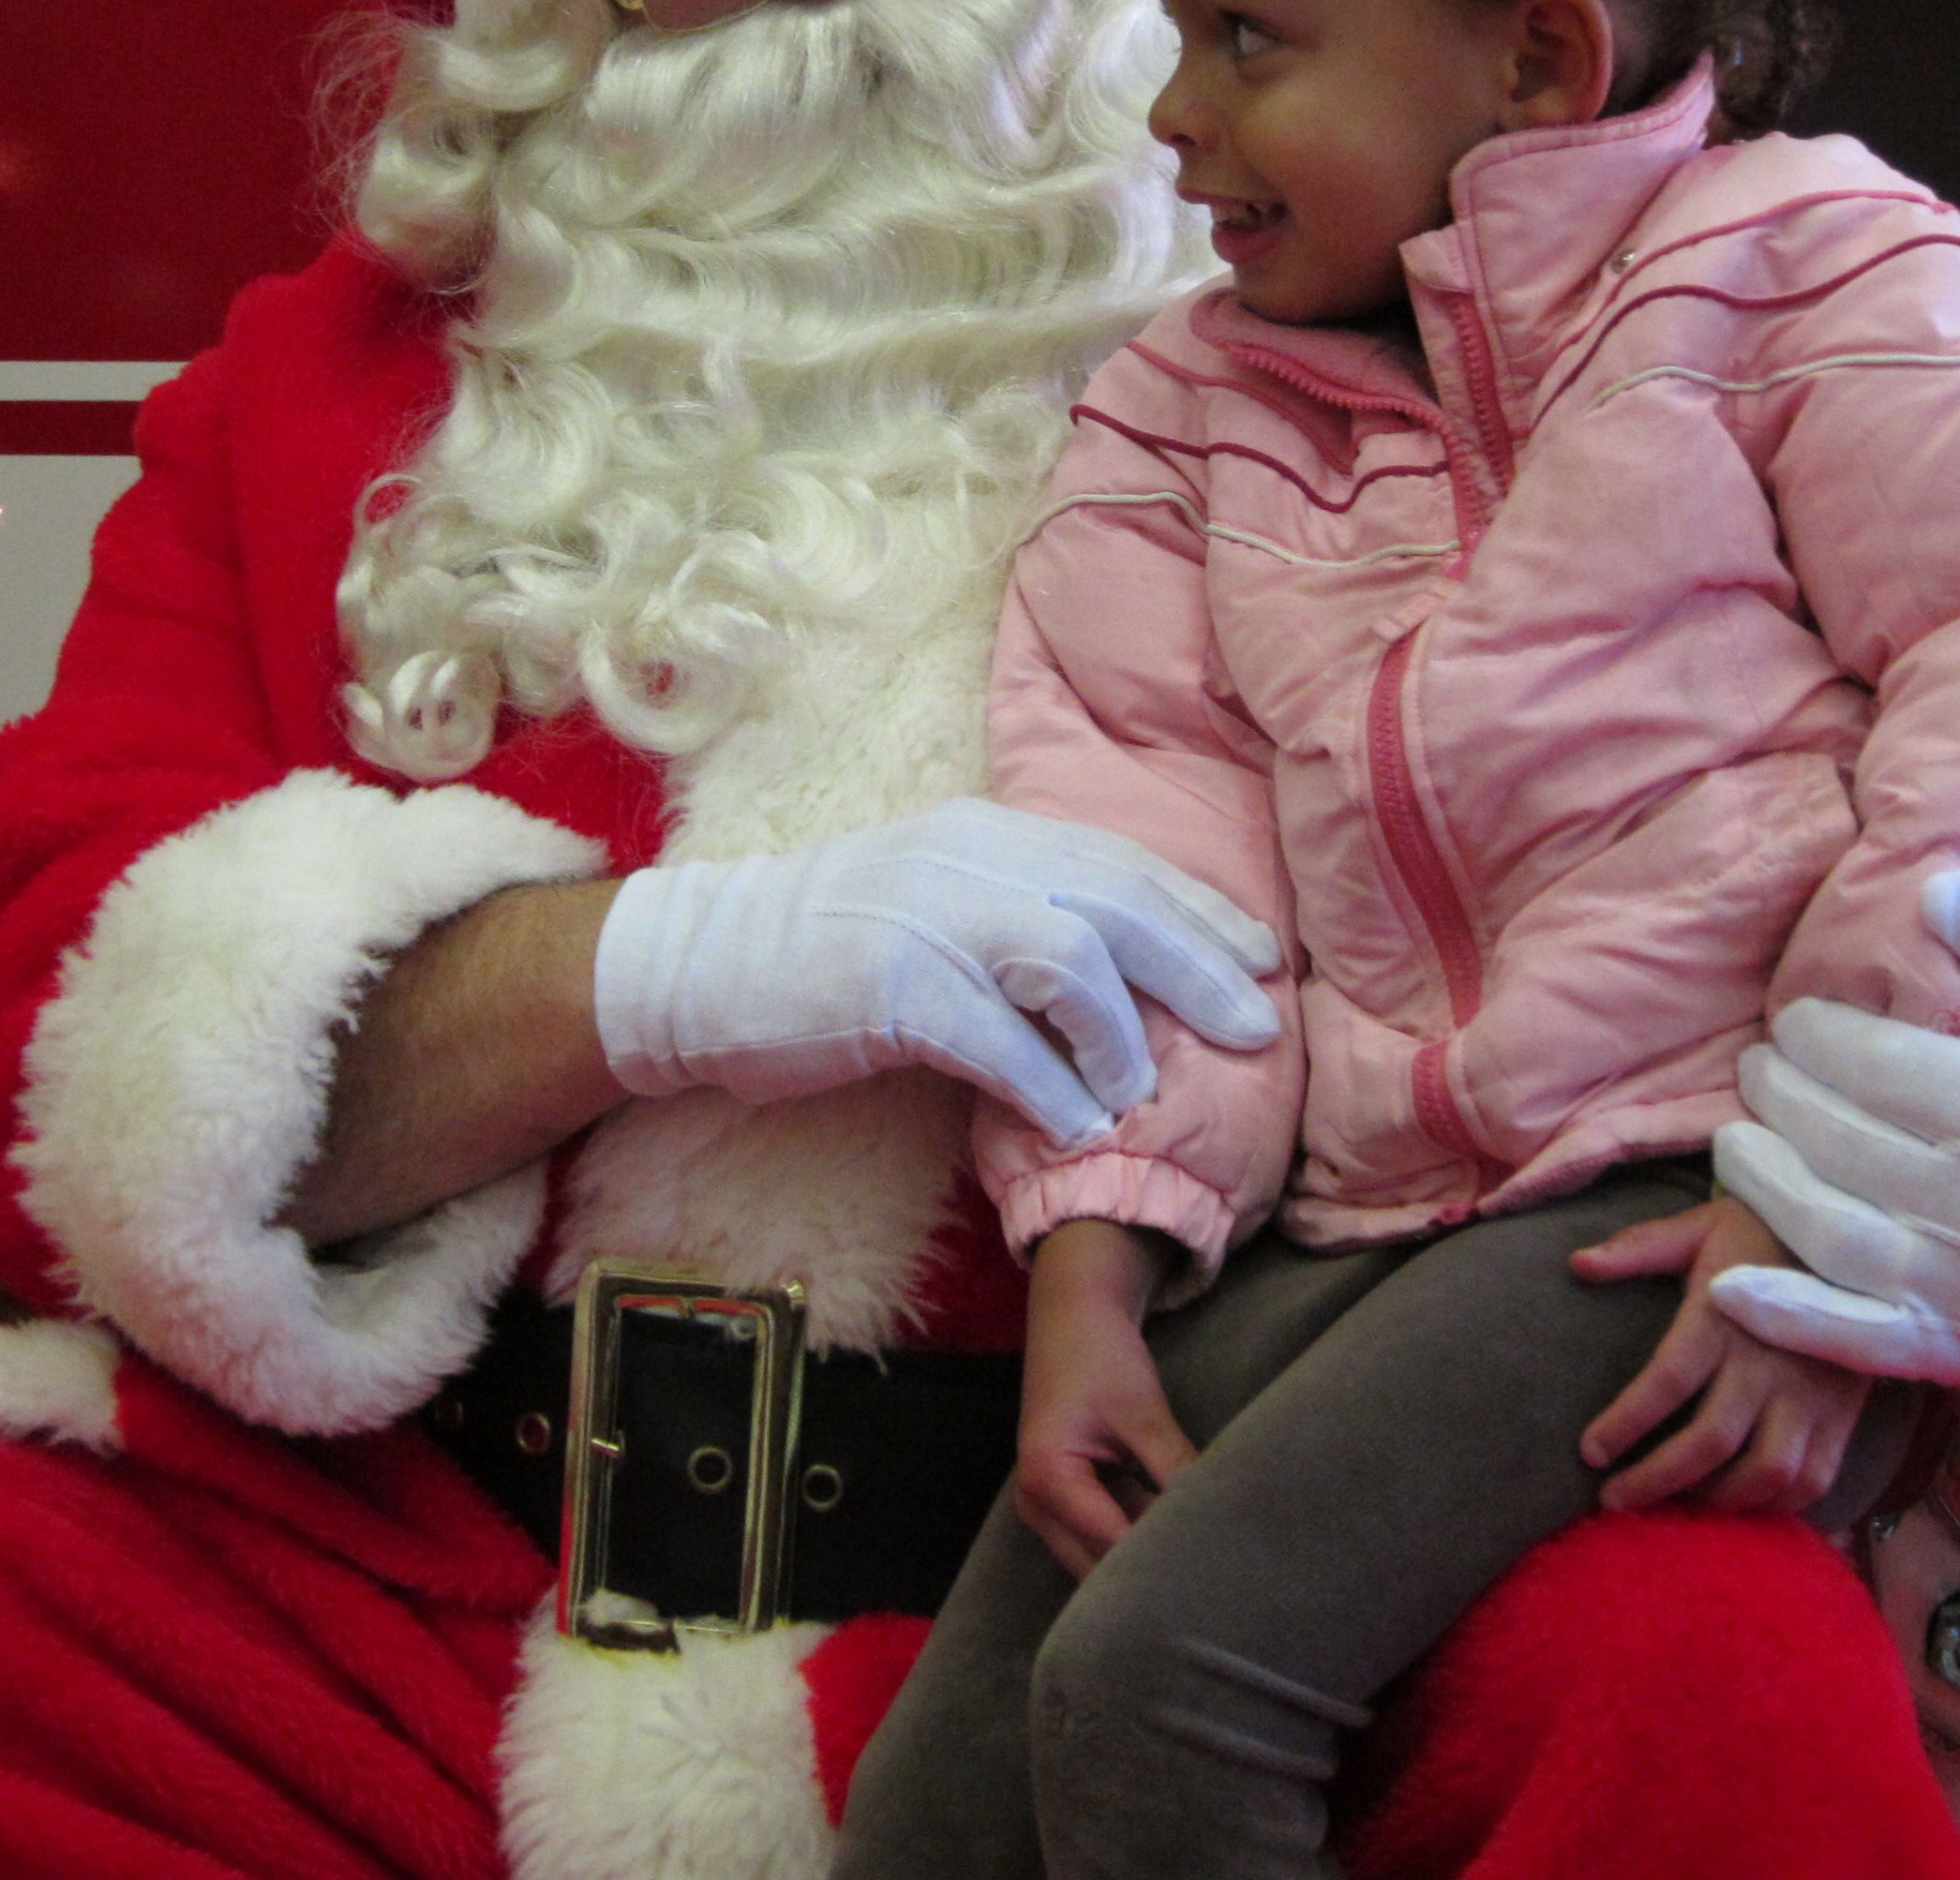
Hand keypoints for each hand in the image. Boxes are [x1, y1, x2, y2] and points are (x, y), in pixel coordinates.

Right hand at [590, 800, 1279, 1145]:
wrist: (697, 961)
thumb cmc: (821, 943)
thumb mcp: (932, 895)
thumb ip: (1015, 912)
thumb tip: (1119, 966)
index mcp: (985, 831)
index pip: (1120, 860)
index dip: (1200, 909)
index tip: (1261, 954)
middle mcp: (968, 858)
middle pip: (1119, 902)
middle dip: (1200, 965)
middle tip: (1253, 1027)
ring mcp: (928, 916)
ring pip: (1072, 961)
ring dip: (1121, 1037)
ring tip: (1136, 1094)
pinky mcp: (892, 985)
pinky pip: (1000, 1041)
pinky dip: (1049, 1090)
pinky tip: (1072, 1127)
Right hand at [1014, 1219, 1196, 1576]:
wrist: (1072, 1317)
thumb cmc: (1101, 1356)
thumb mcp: (1144, 1413)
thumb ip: (1176, 1470)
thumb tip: (1216, 1517)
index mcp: (1047, 1481)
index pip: (1111, 1544)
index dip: (1161, 1558)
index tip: (1210, 1568)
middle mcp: (1035, 1505)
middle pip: (1098, 1566)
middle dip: (1148, 1571)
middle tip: (1209, 1578)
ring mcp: (1045, 1507)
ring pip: (1100, 1557)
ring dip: (1142, 1556)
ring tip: (1197, 1560)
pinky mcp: (1064, 1501)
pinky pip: (1102, 1536)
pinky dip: (1136, 1536)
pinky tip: (1176, 1534)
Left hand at [1573, 1197, 1872, 1511]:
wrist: (1853, 1238)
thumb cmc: (1761, 1234)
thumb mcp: (1698, 1228)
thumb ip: (1639, 1248)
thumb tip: (1579, 1264)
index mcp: (1723, 1316)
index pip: (1666, 1382)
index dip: (1625, 1424)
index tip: (1590, 1452)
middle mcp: (1768, 1363)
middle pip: (1710, 1442)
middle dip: (1657, 1480)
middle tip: (1615, 1500)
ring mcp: (1812, 1394)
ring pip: (1766, 1474)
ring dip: (1716, 1499)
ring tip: (1679, 1502)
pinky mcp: (1845, 1413)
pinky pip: (1813, 1479)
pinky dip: (1775, 1505)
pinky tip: (1740, 1503)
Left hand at [1707, 870, 1959, 1386]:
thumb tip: (1937, 891)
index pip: (1888, 1071)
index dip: (1822, 1039)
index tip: (1795, 1019)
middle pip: (1847, 1146)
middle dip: (1783, 1097)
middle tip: (1756, 1067)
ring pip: (1832, 1232)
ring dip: (1763, 1181)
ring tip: (1733, 1138)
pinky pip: (1859, 1341)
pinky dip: (1788, 1318)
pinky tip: (1727, 1287)